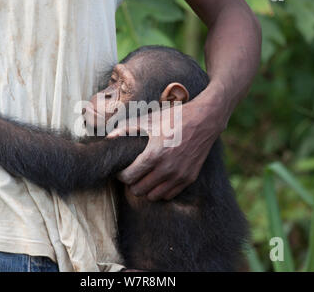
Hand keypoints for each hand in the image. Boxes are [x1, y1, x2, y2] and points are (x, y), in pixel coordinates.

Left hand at [108, 85, 229, 200]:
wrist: (205, 119)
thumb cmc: (174, 117)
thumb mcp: (149, 120)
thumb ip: (126, 129)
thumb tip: (108, 138)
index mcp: (154, 154)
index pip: (129, 177)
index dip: (120, 175)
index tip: (121, 170)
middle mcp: (167, 169)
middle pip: (138, 190)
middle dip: (131, 183)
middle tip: (131, 173)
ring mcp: (179, 176)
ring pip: (153, 196)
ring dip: (145, 189)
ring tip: (143, 177)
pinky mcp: (189, 178)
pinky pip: (168, 195)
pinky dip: (160, 190)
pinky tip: (157, 179)